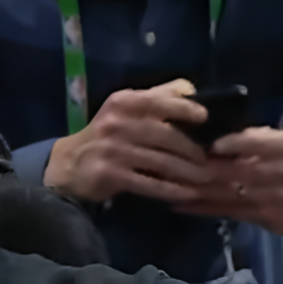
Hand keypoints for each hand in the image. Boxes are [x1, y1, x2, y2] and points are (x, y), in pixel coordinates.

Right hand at [44, 79, 212, 202]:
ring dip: (187, 172)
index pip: (160, 101)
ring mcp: (113, 150)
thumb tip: (191, 89)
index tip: (205, 118)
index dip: (185, 108)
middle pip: (165, 135)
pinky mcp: (110, 174)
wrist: (68, 165)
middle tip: (213, 159)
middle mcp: (118, 123)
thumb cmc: (106, 135)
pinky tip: (188, 194)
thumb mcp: (125, 109)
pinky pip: (148, 183)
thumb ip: (156, 96)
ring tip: (207, 178)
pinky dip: (171, 190)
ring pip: (160, 161)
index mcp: (124, 102)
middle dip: (192, 149)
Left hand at [174, 127, 282, 237]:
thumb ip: (257, 139)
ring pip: (224, 191)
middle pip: (233, 169)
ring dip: (192, 187)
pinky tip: (176, 202)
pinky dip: (199, 207)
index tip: (209, 143)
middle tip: (169, 159)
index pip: (258, 142)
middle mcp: (277, 172)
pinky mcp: (260, 218)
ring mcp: (267, 198)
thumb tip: (215, 133)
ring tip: (164, 181)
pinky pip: (225, 211)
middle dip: (199, 166)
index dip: (233, 143)